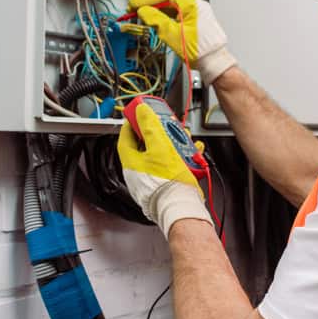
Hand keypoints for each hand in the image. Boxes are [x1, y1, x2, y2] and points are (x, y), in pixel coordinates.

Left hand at [117, 103, 211, 236]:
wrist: (180, 207)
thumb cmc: (167, 184)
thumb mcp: (160, 147)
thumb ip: (150, 127)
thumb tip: (141, 111)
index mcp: (131, 162)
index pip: (125, 137)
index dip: (131, 123)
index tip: (138, 114)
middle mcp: (138, 171)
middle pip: (146, 144)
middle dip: (160, 133)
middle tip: (168, 126)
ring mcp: (151, 179)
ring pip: (161, 154)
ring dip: (174, 144)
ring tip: (185, 140)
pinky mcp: (164, 184)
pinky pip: (170, 166)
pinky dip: (180, 158)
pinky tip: (192, 155)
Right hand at [128, 0, 236, 84]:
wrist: (215, 63)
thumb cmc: (201, 50)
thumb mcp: (173, 34)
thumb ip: (156, 20)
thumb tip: (143, 11)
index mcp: (192, 4)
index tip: (134, 3)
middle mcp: (196, 5)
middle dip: (150, 4)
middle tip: (135, 10)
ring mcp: (197, 13)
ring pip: (172, 7)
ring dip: (157, 11)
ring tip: (143, 16)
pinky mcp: (195, 21)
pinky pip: (177, 14)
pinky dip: (165, 16)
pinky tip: (156, 21)